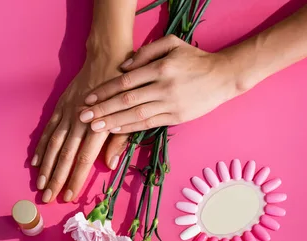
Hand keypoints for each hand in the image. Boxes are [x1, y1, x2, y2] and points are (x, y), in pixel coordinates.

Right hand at [31, 56, 129, 202]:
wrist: (107, 57)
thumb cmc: (124, 88)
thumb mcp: (128, 113)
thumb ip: (119, 140)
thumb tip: (109, 163)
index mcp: (98, 125)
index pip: (84, 158)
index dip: (75, 178)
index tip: (68, 196)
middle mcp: (79, 121)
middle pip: (65, 155)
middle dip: (56, 178)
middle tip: (47, 198)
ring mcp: (67, 113)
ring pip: (53, 144)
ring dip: (45, 166)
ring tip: (40, 184)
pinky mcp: (60, 106)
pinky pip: (48, 129)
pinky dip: (41, 146)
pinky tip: (35, 161)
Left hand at [79, 35, 239, 133]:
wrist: (223, 76)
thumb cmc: (195, 59)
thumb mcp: (173, 44)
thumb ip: (147, 51)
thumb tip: (124, 66)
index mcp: (161, 67)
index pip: (125, 81)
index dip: (104, 90)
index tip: (88, 98)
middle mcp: (164, 86)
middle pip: (126, 100)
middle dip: (102, 109)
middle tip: (83, 117)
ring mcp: (171, 103)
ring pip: (136, 114)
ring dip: (113, 122)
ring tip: (94, 127)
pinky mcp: (177, 117)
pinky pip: (150, 123)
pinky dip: (131, 127)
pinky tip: (116, 130)